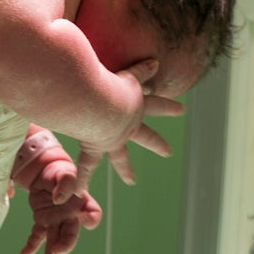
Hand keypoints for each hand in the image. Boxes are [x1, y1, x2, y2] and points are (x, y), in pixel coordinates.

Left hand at [13, 133, 101, 253]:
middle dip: (66, 244)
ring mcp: (57, 220)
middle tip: (58, 251)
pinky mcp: (43, 221)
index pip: (92, 212)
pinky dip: (31, 246)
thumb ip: (66, 181)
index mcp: (81, 201)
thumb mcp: (64, 172)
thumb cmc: (59, 171)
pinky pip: (37, 236)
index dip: (91, 218)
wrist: (44, 172)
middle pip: (72, 232)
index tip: (86, 219)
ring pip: (55, 239)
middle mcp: (71, 214)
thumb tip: (58, 198)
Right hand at [65, 60, 184, 201]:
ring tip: (131, 181)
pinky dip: (81, 178)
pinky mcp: (97, 147)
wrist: (101, 105)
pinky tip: (76, 192)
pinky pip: (87, 165)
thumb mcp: (127, 75)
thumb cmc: (109, 84)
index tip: (177, 100)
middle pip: (147, 135)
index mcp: (135, 104)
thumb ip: (140, 69)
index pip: (152, 98)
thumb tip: (157, 61)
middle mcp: (129, 125)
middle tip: (168, 152)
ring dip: (126, 169)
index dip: (162, 97)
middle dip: (157, 142)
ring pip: (121, 157)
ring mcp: (114, 138)